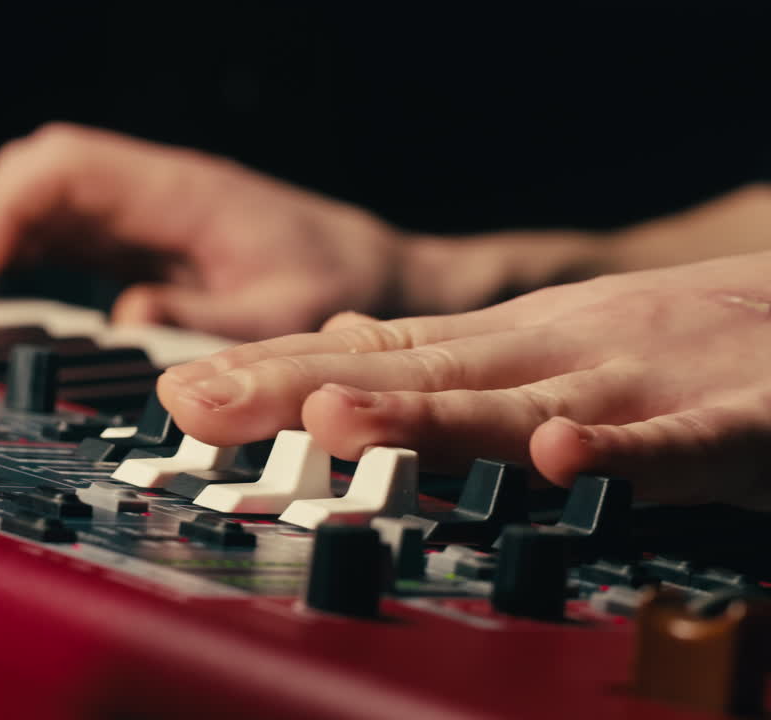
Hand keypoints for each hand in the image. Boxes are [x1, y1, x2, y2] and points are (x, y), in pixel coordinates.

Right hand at [0, 123, 404, 339]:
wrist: (383, 277)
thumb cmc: (348, 285)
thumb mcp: (290, 314)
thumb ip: (208, 321)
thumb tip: (123, 317)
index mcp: (179, 191)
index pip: (57, 171)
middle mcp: (151, 191)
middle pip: (32, 177)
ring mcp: (144, 212)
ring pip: (39, 201)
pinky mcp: (144, 240)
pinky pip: (62, 232)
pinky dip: (18, 258)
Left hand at [158, 253, 770, 509]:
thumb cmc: (664, 337)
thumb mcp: (532, 341)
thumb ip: (439, 359)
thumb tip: (339, 357)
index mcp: (498, 346)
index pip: (365, 356)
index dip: (271, 373)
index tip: (183, 393)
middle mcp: (545, 358)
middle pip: (407, 374)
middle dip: (297, 391)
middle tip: (202, 404)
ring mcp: (630, 385)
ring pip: (515, 404)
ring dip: (424, 415)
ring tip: (334, 420)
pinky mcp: (730, 424)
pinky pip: (669, 445)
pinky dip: (612, 449)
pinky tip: (553, 456)